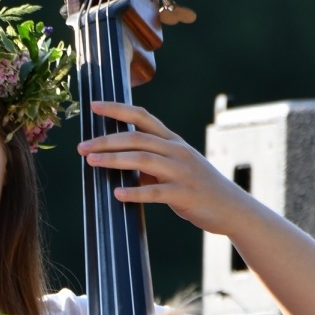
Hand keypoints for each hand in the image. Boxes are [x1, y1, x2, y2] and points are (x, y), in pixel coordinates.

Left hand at [78, 100, 249, 235]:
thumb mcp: (176, 167)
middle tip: (81, 146)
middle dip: (106, 140)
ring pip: (143, 160)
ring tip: (91, 162)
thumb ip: (151, 161)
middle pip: (137, 138)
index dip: (117, 109)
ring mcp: (182, 172)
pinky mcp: (184, 194)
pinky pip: (155, 192)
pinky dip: (134, 192)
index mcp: (173, 141)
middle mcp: (177, 151)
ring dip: (114, 160)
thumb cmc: (199, 188)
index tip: (94, 105)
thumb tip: (120, 159)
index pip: (142, 117)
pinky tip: (117, 194)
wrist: (232, 208)